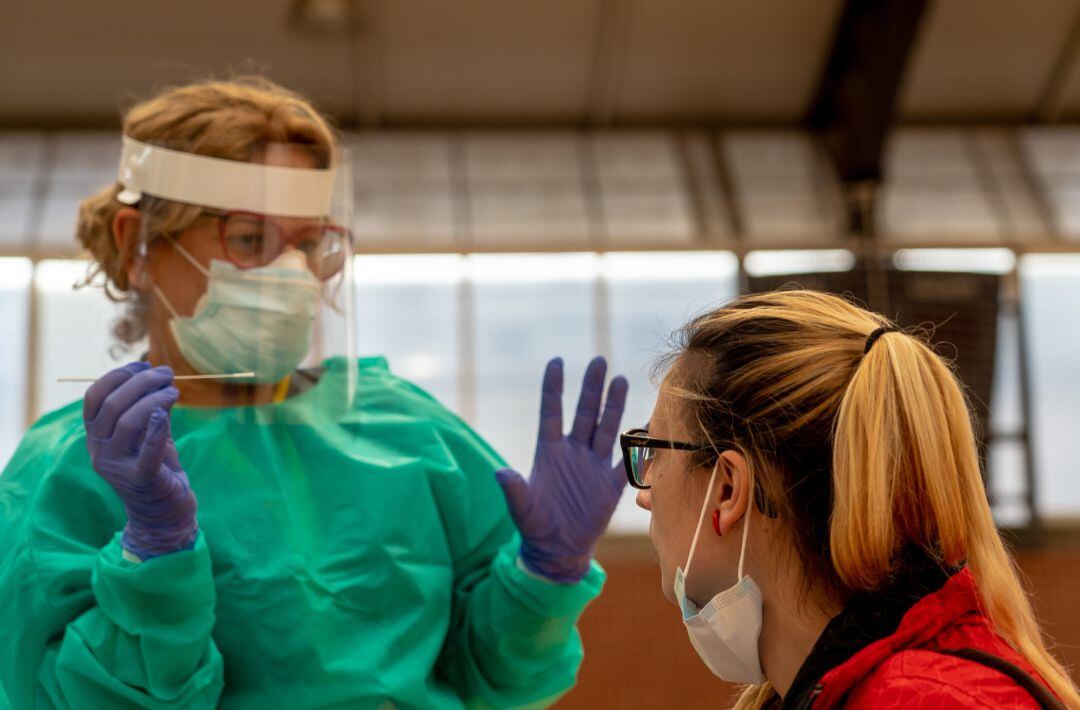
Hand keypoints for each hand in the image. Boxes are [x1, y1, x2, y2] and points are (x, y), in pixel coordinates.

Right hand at [83, 362, 197, 559]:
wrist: (165, 513)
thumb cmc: (157, 467)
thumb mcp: (151, 433)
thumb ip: (150, 407)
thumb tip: (158, 375)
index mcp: (97, 437)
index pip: (93, 398)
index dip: (117, 376)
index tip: (143, 365)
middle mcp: (100, 451)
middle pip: (111, 406)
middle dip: (141, 382)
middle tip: (167, 373)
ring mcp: (117, 467)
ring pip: (127, 423)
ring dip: (153, 400)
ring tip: (175, 392)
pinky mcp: (141, 480)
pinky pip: (147, 450)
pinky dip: (157, 428)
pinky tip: (168, 411)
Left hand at [495, 356, 628, 583]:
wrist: (558, 551)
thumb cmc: (534, 526)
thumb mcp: (521, 507)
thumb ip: (513, 489)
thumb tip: (499, 473)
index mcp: (548, 451)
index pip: (552, 410)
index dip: (554, 387)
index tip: (557, 361)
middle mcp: (572, 451)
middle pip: (584, 412)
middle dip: (591, 387)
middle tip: (598, 361)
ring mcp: (593, 464)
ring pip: (605, 427)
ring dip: (613, 405)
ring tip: (619, 379)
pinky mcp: (611, 483)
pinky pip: (627, 459)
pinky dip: (637, 444)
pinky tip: (648, 423)